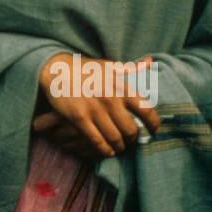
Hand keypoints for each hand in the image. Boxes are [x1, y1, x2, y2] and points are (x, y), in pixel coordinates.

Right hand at [36, 53, 160, 156]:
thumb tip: (150, 60)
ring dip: (119, 146)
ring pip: (115, 139)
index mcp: (121, 86)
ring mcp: (94, 109)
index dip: (154, 124)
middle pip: (131, 130)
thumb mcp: (109, 65)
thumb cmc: (85, 68)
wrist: (57, 70)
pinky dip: (104, 150)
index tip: (154, 130)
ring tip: (119, 146)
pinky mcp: (79, 118)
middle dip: (133, 139)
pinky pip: (97, 141)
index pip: (146, 110)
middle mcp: (110, 98)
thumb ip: (130, 67)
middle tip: (131, 140)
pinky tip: (107, 150)